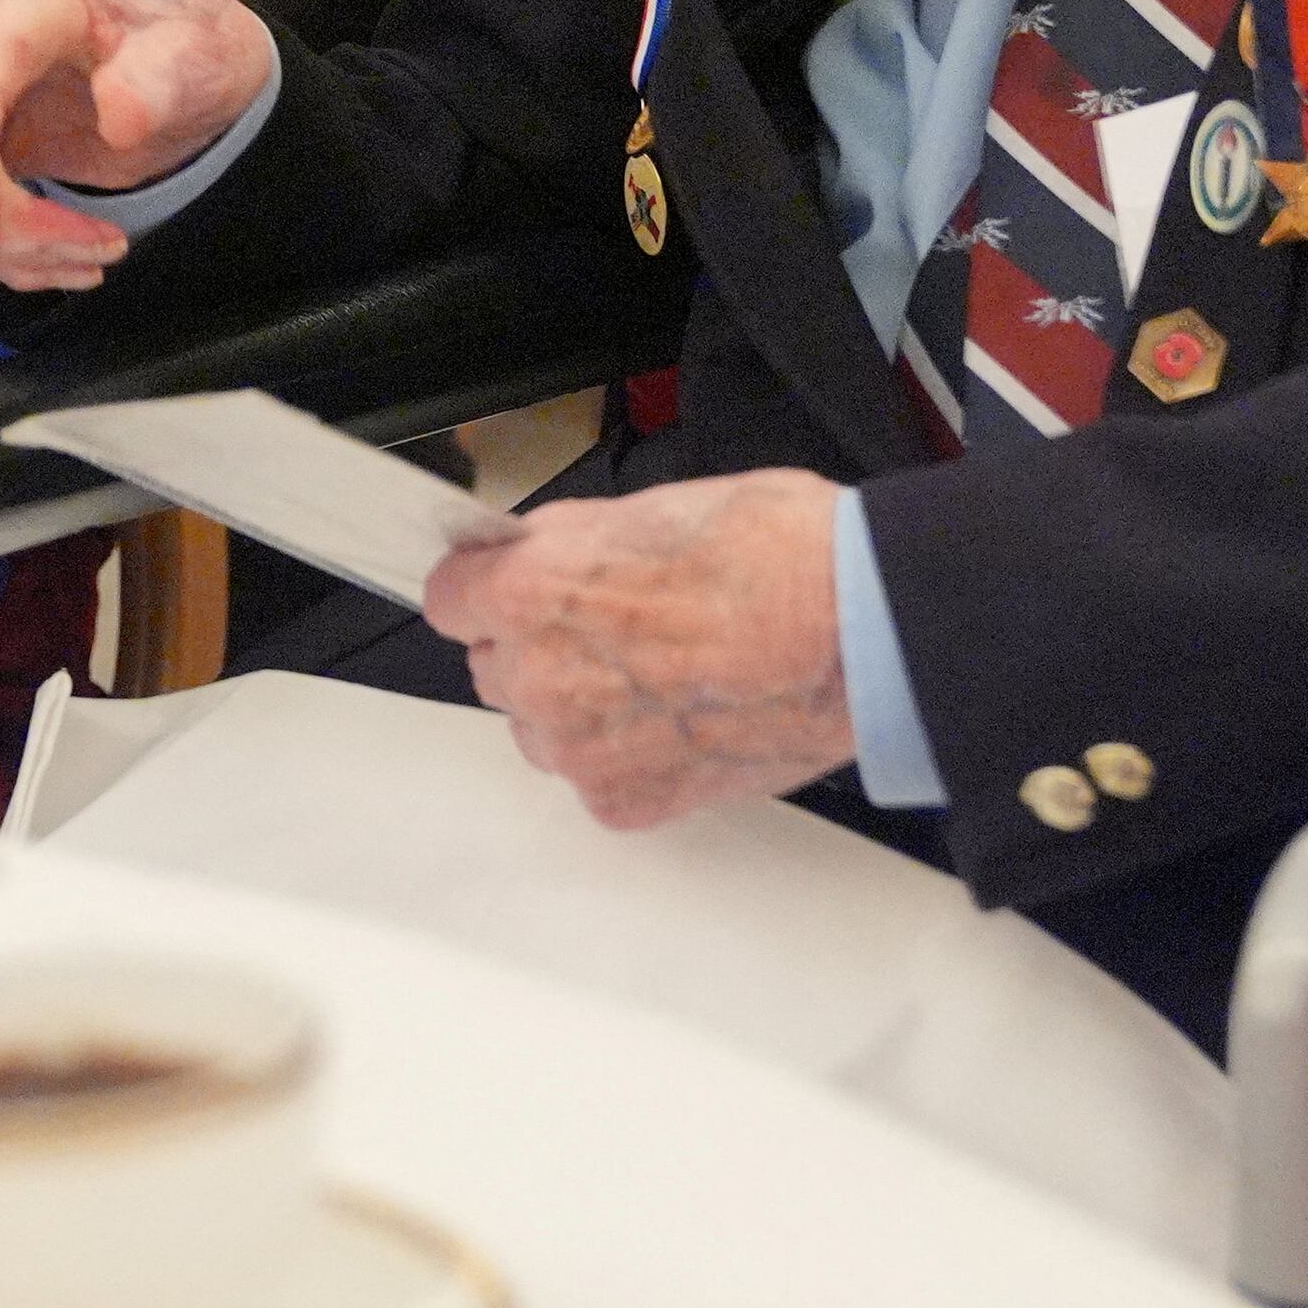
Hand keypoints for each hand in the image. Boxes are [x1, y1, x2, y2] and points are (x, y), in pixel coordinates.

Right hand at [0, 0, 277, 290]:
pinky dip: (3, 251)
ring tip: (100, 256)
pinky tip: (68, 256)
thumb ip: (163, 76)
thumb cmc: (195, 48)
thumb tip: (118, 117)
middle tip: (107, 250)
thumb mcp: (201, 53)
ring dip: (10, 249)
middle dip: (8, 227)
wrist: (187, 62)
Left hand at [420, 471, 853, 827]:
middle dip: (541, 645)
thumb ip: (569, 544)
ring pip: (543, 728)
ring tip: (667, 671)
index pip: (449, 597)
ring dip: (581, 705)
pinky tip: (688, 714)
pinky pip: (597, 779)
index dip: (491, 586)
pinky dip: (631, 756)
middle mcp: (540, 677)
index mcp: (532, 591)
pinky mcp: (627, 803)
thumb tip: (541, 554)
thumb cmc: (777, 557)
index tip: (511, 587)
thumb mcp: (649, 505)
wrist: (858, 632)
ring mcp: (581, 750)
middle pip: (496, 666)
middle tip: (619, 624)